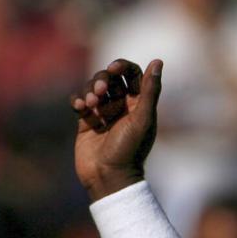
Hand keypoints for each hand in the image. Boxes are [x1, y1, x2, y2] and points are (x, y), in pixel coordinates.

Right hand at [72, 58, 162, 199]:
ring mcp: (103, 112)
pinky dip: (78, 99)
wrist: (109, 176)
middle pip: (110, 77)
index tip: (113, 69)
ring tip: (90, 104)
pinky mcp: (86, 121)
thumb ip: (150, 90)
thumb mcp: (143, 119)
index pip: (131, 74)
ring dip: (90, 89)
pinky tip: (80, 107)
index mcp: (139, 103)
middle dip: (102, 78)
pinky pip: (80, 100)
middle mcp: (122, 105)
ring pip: (93, 87)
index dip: (122, 66)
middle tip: (100, 91)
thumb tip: (158, 61)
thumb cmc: (130, 149)